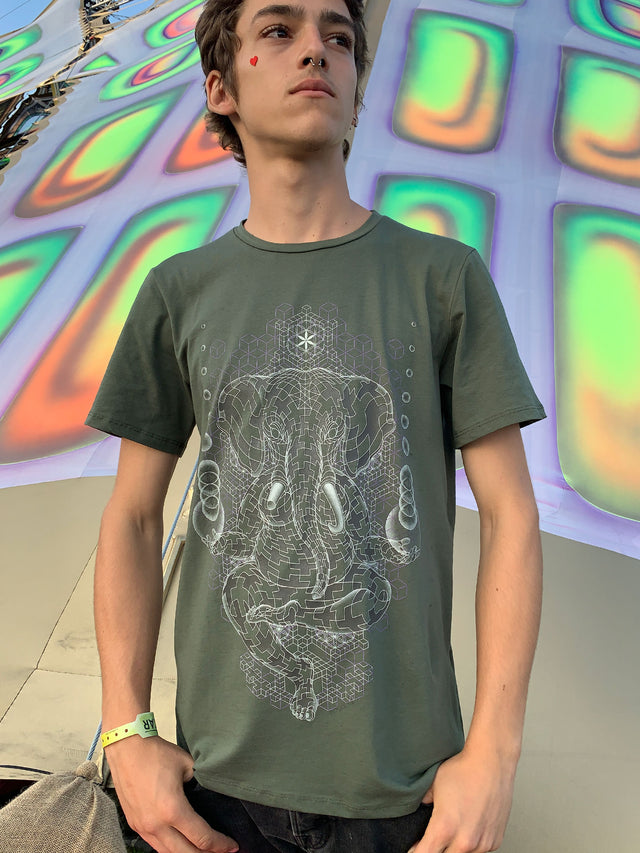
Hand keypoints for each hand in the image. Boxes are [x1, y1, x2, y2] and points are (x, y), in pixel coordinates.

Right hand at [105, 735, 238, 852]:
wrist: (126, 747)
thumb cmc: (155, 753)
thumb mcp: (187, 764)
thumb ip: (200, 782)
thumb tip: (209, 792)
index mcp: (172, 810)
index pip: (202, 838)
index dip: (220, 845)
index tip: (232, 846)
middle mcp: (156, 824)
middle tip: (222, 851)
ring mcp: (143, 826)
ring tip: (203, 849)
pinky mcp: (135, 824)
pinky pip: (155, 845)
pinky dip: (171, 848)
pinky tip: (181, 843)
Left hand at [407, 744, 516, 852]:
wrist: (492, 762)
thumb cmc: (463, 770)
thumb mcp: (433, 784)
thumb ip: (423, 803)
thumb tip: (418, 810)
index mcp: (444, 827)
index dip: (416, 852)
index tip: (414, 848)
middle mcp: (464, 840)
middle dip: (436, 850)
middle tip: (431, 839)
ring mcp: (482, 843)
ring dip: (454, 847)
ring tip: (452, 829)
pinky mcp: (495, 840)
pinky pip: (478, 850)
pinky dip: (471, 843)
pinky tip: (468, 827)